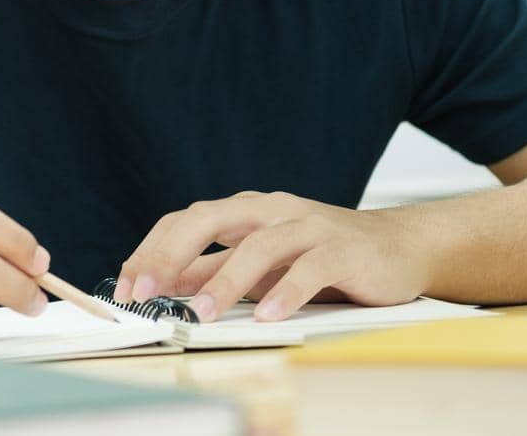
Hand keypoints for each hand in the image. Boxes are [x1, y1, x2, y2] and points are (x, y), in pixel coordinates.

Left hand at [113, 190, 430, 322]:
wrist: (400, 247)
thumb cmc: (325, 255)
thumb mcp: (262, 264)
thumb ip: (216, 270)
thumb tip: (165, 285)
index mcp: (245, 212)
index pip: (185, 222)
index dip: (152, 251)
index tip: (126, 287)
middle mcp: (271, 210)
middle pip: (209, 219)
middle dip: (171, 255)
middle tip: (146, 292)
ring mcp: (307, 225)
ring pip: (258, 246)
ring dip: (225, 281)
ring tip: (201, 313)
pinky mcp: (342, 248)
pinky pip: (309, 268)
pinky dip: (286, 292)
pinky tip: (268, 316)